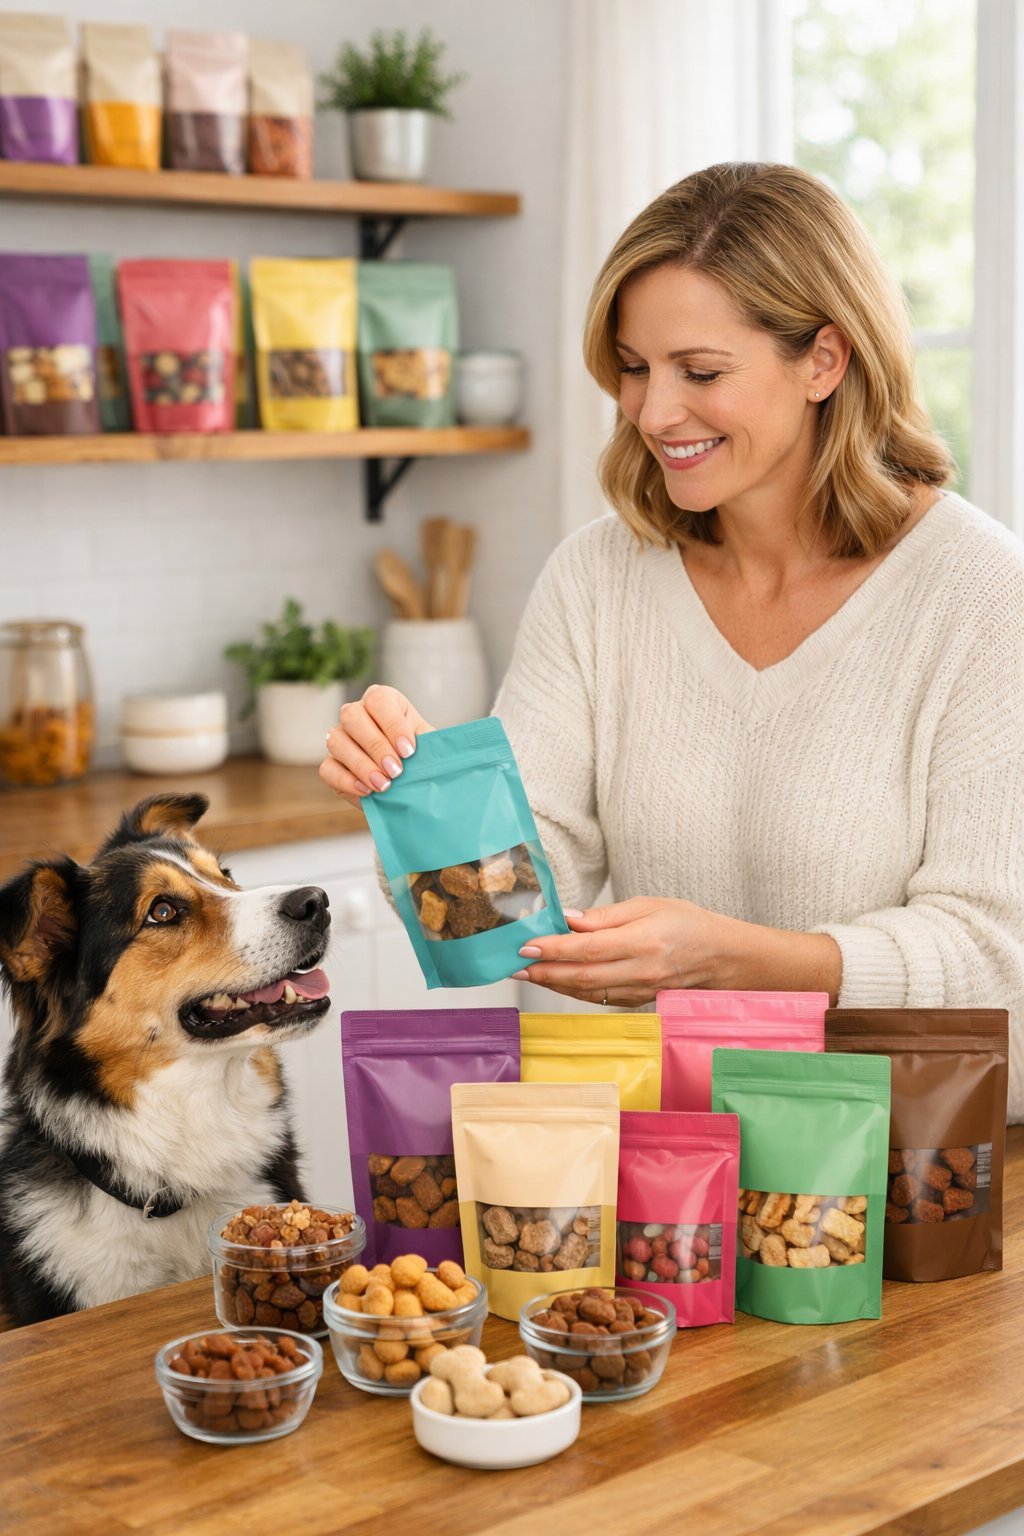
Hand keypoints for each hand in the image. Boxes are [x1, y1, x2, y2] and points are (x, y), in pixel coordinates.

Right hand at [319, 684, 434, 807]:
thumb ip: (432, 746)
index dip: (392, 724)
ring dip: (362, 765)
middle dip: (376, 746)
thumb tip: (436, 750)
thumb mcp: (431, 749)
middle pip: (352, 716)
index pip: (378, 700)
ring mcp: (340, 738)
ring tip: (385, 785)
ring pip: (336, 741)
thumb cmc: (422, 760)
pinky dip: (347, 781)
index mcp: (383, 702)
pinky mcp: (332, 764)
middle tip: (396, 770)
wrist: (410, 787)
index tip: (408, 750)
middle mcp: (357, 714)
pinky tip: (367, 791)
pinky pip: (327, 769)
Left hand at [512, 897, 841, 1006]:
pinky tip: (557, 982)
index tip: (526, 945)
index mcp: (643, 941)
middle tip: (514, 966)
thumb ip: (606, 916)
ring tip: (528, 974)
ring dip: (554, 984)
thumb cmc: (688, 924)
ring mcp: (639, 990)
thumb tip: (568, 919)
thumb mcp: (648, 905)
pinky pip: (598, 999)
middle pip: (582, 975)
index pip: (588, 948)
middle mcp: (640, 970)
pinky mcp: (637, 1000)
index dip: (554, 948)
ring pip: (587, 991)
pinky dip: (574, 991)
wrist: (724, 958)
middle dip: (544, 972)